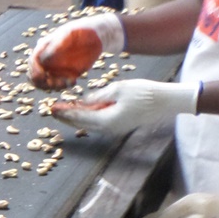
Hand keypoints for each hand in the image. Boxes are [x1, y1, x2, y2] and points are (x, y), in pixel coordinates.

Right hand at [28, 13, 125, 88]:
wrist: (97, 36)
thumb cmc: (81, 31)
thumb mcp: (68, 34)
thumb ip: (55, 45)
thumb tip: (42, 59)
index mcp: (44, 48)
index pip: (33, 61)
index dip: (34, 70)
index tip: (42, 75)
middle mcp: (47, 59)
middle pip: (34, 75)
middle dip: (40, 82)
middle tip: (52, 82)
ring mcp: (55, 68)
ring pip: (45, 83)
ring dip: (52, 87)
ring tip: (66, 82)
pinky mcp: (65, 74)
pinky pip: (59, 85)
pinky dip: (63, 86)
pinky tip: (74, 81)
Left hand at [49, 79, 199, 136]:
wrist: (166, 101)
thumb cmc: (145, 92)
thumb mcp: (118, 89)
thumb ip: (99, 95)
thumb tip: (86, 99)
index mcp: (106, 121)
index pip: (80, 117)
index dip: (65, 112)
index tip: (52, 108)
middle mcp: (108, 128)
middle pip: (82, 123)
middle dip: (67, 116)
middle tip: (52, 110)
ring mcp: (114, 128)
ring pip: (89, 123)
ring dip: (76, 116)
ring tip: (63, 109)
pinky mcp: (120, 124)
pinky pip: (99, 121)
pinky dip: (88, 116)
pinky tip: (82, 109)